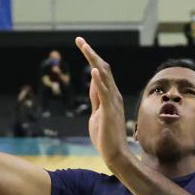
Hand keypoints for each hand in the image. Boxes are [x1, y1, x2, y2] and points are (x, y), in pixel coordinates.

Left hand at [76, 37, 128, 165]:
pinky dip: (99, 81)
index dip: (91, 58)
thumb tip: (93, 86)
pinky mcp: (109, 112)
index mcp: (110, 96)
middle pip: (103, 69)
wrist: (115, 154)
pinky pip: (104, 93)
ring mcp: (112, 103)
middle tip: (79, 40)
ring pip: (104, 77)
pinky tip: (93, 70)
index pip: (100, 72)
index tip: (82, 45)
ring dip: (93, 60)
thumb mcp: (97, 114)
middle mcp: (113, 96)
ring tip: (85, 47)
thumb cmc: (106, 137)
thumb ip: (96, 100)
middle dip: (91, 54)